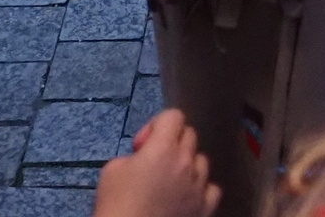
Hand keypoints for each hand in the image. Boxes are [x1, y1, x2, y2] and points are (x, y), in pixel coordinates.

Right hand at [95, 111, 218, 216]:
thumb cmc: (116, 205)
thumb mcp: (112, 169)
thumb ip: (134, 155)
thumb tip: (144, 159)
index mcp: (163, 149)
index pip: (173, 116)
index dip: (156, 125)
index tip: (141, 146)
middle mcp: (186, 163)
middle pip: (189, 135)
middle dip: (170, 142)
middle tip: (152, 162)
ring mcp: (198, 187)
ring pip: (202, 160)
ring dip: (187, 164)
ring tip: (170, 180)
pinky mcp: (204, 208)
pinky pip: (212, 189)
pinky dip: (201, 189)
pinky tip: (187, 195)